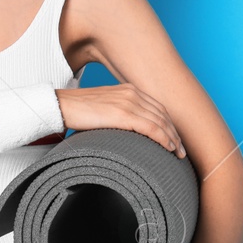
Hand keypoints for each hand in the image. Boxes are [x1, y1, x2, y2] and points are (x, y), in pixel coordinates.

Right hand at [57, 85, 185, 157]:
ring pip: (160, 121)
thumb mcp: (104, 107)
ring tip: (177, 153)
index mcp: (128, 90)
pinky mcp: (123, 114)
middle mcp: (132, 93)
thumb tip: (126, 132)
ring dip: (172, 138)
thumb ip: (118, 114)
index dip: (169, 123)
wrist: (61, 105)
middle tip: (181, 150)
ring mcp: (128, 102)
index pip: (157, 107)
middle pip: (163, 114)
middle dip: (174, 132)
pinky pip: (151, 127)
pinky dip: (163, 138)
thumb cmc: (78, 110)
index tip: (174, 138)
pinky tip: (168, 147)